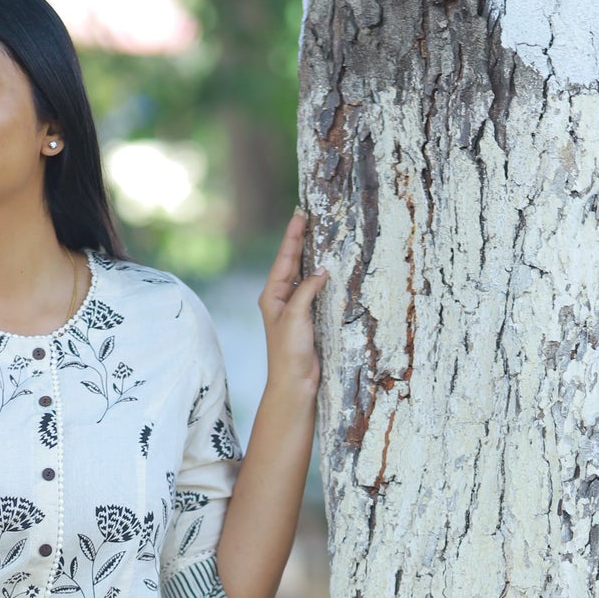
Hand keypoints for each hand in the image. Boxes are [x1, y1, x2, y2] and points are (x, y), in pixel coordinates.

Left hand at [258, 211, 326, 396]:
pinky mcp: (305, 318)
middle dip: (299, 241)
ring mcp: (293, 308)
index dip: (292, 237)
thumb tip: (321, 270)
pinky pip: (311, 290)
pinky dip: (318, 277)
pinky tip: (326, 269)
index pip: (284, 259)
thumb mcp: (296, 316)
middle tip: (306, 217)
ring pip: (301, 275)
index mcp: (272, 295)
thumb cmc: (289, 351)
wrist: (293, 382)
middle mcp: (280, 298)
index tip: (299, 215)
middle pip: (291, 263)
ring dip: (308, 256)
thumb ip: (307, 290)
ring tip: (316, 235)